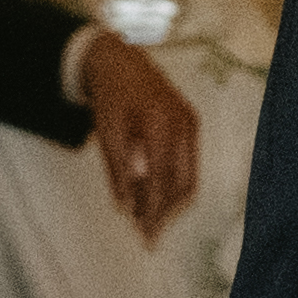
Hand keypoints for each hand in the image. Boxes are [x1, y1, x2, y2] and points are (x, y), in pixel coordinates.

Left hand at [67, 31, 202, 232]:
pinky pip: (188, 163)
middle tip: (145, 233)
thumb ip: (117, 172)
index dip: (155, 212)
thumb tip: (125, 210)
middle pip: (184, 184)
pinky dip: (172, 184)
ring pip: (190, 177)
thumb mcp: (106, 133)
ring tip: (144, 215)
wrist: (119, 61)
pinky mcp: (192, 123)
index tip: (145, 237)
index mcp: (160, 124)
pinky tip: (152, 194)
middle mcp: (183, 124)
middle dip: (166, 213)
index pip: (163, 180)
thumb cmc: (110, 97)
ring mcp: (191, 123)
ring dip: (170, 202)